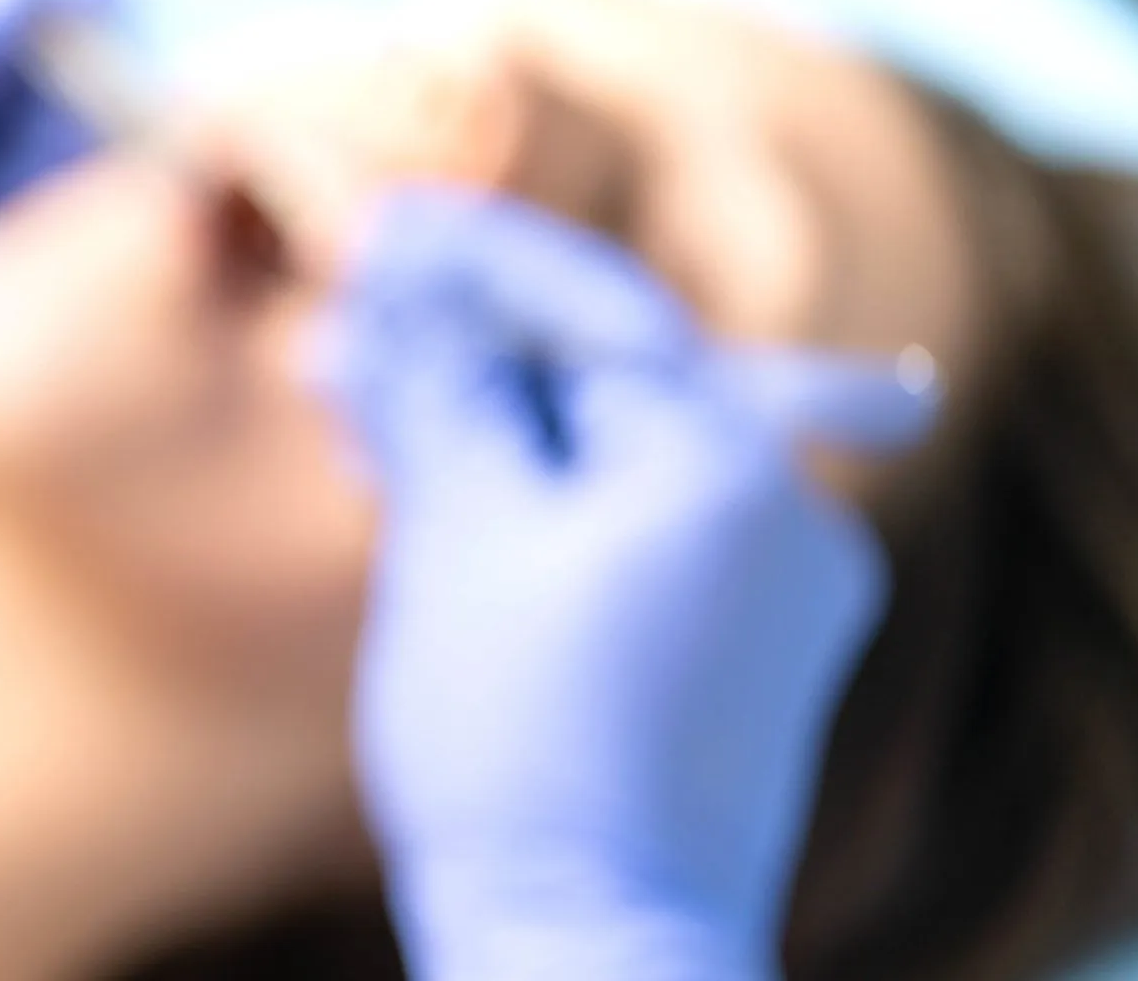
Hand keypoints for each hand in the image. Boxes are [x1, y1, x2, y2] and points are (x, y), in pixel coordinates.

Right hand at [312, 189, 932, 979]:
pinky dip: (535, 506)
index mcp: (738, 472)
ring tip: (359, 415)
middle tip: (344, 330)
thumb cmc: (520, 741)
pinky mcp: (744, 658)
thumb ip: (440, 383)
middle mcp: (792, 520)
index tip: (380, 227)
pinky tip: (433, 492)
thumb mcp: (457, 535)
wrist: (590, 948)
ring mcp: (780, 596)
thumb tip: (404, 264)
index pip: (598, 313)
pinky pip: (628, 535)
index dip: (477, 262)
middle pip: (603, 385)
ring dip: (487, 432)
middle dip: (468, 357)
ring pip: (606, 461)